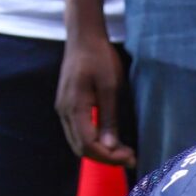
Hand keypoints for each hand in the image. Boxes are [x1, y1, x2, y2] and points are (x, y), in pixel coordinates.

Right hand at [56, 28, 134, 167]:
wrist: (83, 37)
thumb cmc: (99, 58)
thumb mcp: (110, 87)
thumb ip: (108, 118)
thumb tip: (110, 147)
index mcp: (74, 107)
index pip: (88, 145)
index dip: (110, 157)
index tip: (132, 157)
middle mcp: (64, 112)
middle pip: (81, 148)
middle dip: (106, 158)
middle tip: (130, 157)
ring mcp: (63, 109)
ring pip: (78, 142)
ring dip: (100, 151)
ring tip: (123, 151)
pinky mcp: (67, 106)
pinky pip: (77, 132)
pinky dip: (93, 142)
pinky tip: (110, 140)